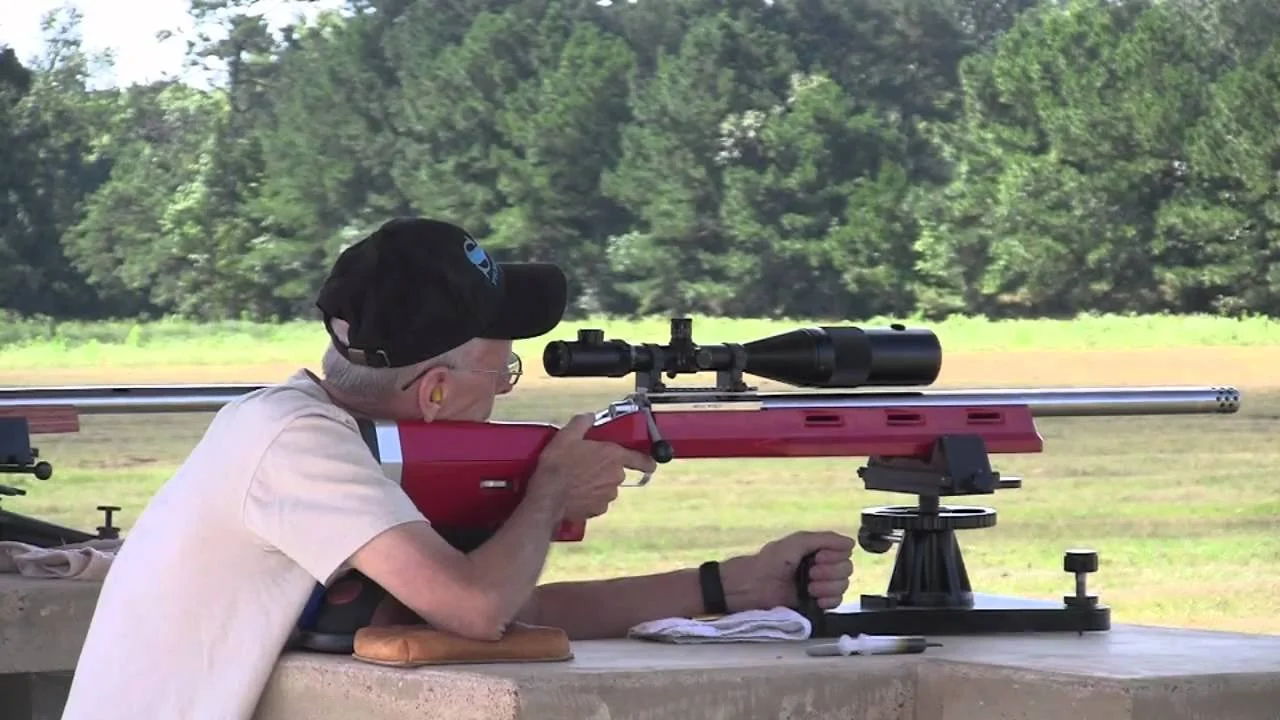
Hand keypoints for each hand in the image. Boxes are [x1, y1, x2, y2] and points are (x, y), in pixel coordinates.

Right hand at [531, 412, 658, 519]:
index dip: (647, 461)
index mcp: (612, 455)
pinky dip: (590, 498)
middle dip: (604, 470)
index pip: (640, 459)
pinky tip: (575, 493)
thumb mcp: (566, 436)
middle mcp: (615, 475)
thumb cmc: (558, 465)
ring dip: (597, 484)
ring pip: (607, 487)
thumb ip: (582, 423)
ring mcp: (609, 494)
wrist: (548, 496)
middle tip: (585, 466)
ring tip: (576, 480)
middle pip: (617, 472)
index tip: (651, 464)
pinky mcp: (599, 509)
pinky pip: (598, 501)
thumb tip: (589, 417)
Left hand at [723, 531, 854, 611]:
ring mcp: (820, 585)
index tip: (818, 557)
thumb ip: (826, 539)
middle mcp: (821, 567)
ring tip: (809, 587)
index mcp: (818, 550)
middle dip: (830, 572)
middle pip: (847, 570)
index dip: (835, 556)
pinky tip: (816, 599)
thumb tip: (851, 543)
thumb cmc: (772, 560)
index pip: (844, 553)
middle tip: (810, 573)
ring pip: (843, 586)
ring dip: (827, 586)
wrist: (756, 585)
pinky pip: (836, 602)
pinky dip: (829, 600)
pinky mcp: (816, 603)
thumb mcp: (799, 541)